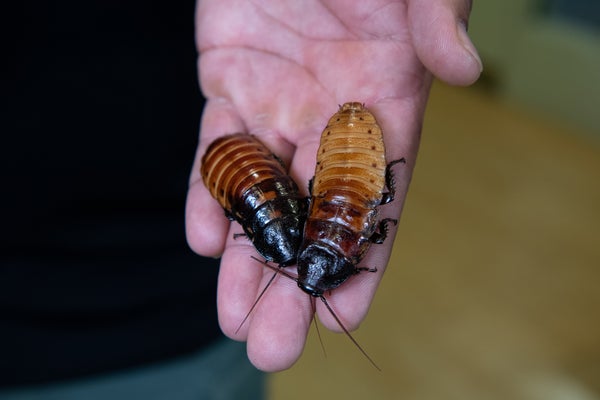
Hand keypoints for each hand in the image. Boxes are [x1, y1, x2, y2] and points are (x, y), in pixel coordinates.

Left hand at [186, 0, 480, 370]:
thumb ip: (435, 17)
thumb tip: (465, 69)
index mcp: (384, 101)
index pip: (376, 196)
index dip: (360, 258)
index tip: (341, 314)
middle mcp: (331, 115)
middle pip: (313, 214)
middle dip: (293, 283)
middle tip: (274, 347)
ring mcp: (276, 102)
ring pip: (260, 196)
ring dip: (246, 258)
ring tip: (232, 319)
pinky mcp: (226, 81)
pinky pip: (215, 149)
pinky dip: (208, 192)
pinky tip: (203, 240)